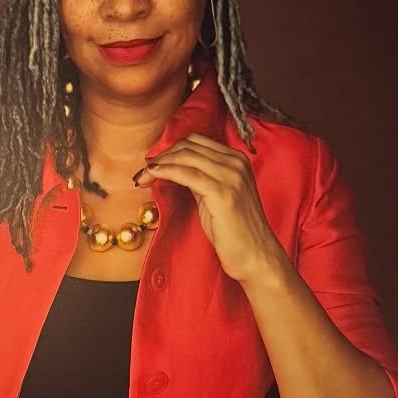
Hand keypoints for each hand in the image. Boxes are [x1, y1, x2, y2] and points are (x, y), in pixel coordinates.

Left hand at [135, 133, 283, 288]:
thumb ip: (201, 179)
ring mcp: (231, 175)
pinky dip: (166, 171)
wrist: (255, 254)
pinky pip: (187, 174)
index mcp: (236, 159)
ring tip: (142, 177)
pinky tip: (152, 175)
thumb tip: (175, 170)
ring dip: (158, 164)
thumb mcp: (215, 197)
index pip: (196, 142)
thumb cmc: (234, 231)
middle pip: (189, 146)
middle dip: (161, 156)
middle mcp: (236, 162)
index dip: (170, 150)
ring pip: (185, 156)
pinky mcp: (222, 191)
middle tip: (142, 172)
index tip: (152, 164)